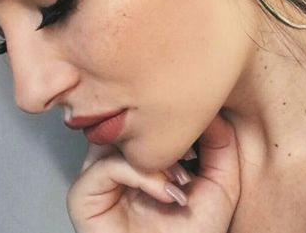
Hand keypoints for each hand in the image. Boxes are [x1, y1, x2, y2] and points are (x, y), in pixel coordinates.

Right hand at [67, 112, 240, 232]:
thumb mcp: (221, 182)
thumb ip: (221, 142)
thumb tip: (210, 108)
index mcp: (144, 150)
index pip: (150, 112)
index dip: (178, 117)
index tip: (205, 133)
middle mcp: (118, 158)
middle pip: (130, 119)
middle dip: (166, 133)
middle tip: (193, 156)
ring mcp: (98, 175)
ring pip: (117, 137)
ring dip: (154, 154)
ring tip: (181, 179)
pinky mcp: (83, 197)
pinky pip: (105, 167)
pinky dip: (141, 175)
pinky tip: (164, 193)